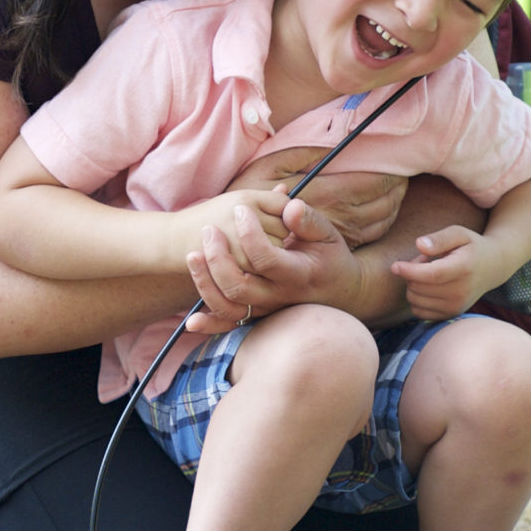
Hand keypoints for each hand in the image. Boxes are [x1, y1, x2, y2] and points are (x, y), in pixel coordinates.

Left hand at [183, 195, 359, 331]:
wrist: (340, 291)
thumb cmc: (330, 256)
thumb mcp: (328, 234)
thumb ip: (308, 220)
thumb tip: (289, 205)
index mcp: (298, 274)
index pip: (265, 258)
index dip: (249, 232)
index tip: (240, 209)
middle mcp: (279, 297)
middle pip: (239, 286)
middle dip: (217, 257)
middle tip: (209, 230)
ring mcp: (267, 310)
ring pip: (229, 306)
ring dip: (205, 283)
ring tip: (193, 254)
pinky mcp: (258, 317)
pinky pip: (231, 326)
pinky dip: (210, 325)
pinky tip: (190, 321)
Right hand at [228, 148, 406, 247]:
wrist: (232, 243)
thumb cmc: (246, 199)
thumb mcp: (270, 166)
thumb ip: (305, 154)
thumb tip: (336, 141)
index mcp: (324, 194)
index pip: (371, 182)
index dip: (390, 172)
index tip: (398, 161)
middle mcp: (335, 219)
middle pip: (382, 202)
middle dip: (397, 187)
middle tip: (405, 172)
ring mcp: (336, 237)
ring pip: (381, 220)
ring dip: (394, 203)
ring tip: (399, 187)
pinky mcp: (334, 247)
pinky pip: (370, 235)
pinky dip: (384, 221)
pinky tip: (384, 209)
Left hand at [389, 225, 495, 321]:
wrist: (492, 268)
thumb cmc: (471, 247)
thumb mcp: (458, 233)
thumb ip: (439, 238)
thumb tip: (419, 245)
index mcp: (463, 268)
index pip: (432, 275)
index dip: (410, 271)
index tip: (394, 266)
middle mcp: (461, 292)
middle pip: (419, 288)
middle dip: (412, 272)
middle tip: (425, 260)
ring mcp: (456, 307)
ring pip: (415, 300)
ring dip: (414, 285)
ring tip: (429, 272)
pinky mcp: (450, 315)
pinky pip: (418, 312)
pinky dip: (417, 299)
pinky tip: (428, 287)